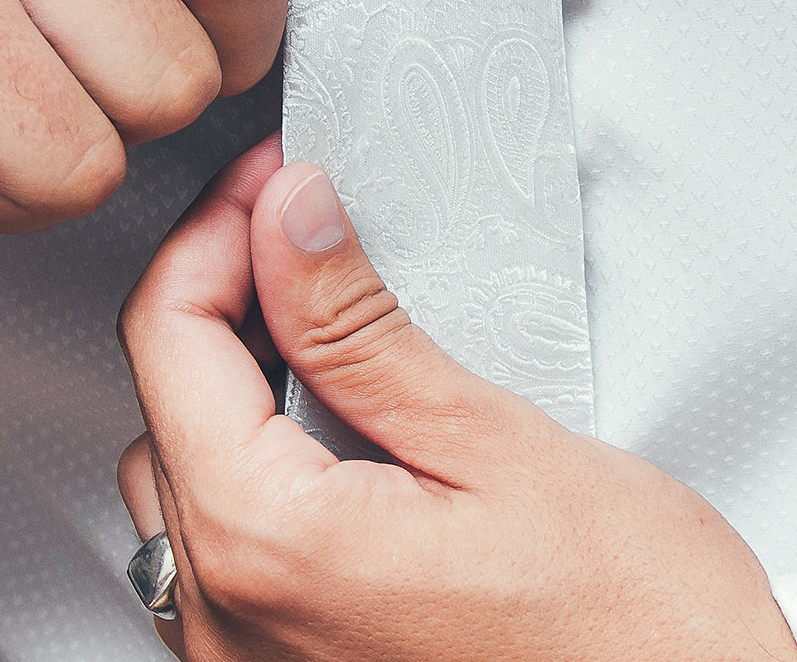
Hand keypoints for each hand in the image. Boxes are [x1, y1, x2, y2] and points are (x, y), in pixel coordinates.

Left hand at [117, 136, 796, 661]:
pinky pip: (221, 530)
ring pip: (183, 461)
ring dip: (233, 368)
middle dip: (223, 288)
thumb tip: (289, 220)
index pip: (169, 335)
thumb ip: (362, 330)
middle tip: (295, 226)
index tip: (270, 181)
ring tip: (316, 313)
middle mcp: (230, 617)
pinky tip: (327, 419)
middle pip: (167, 395)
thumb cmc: (629, 633)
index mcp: (268, 545)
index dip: (216, 230)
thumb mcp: (495, 444)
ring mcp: (247, 654)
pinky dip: (254, 446)